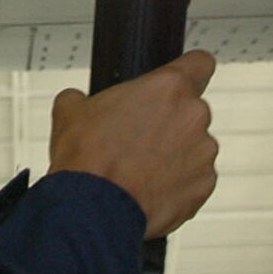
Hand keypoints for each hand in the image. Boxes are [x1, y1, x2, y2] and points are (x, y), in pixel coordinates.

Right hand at [46, 49, 218, 237]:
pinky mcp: (203, 187)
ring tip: (139, 171)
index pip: (200, 62)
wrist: (93, 211)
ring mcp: (203, 154)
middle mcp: (193, 116)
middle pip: (189, 111)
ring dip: (173, 156)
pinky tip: (148, 190)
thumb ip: (85, 97)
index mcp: (168, 88)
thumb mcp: (70, 111)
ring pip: (192, 148)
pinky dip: (177, 185)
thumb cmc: (87, 161)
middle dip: (168, 123)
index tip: (184, 78)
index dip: (190, 70)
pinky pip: (194, 180)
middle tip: (137, 140)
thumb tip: (78, 101)